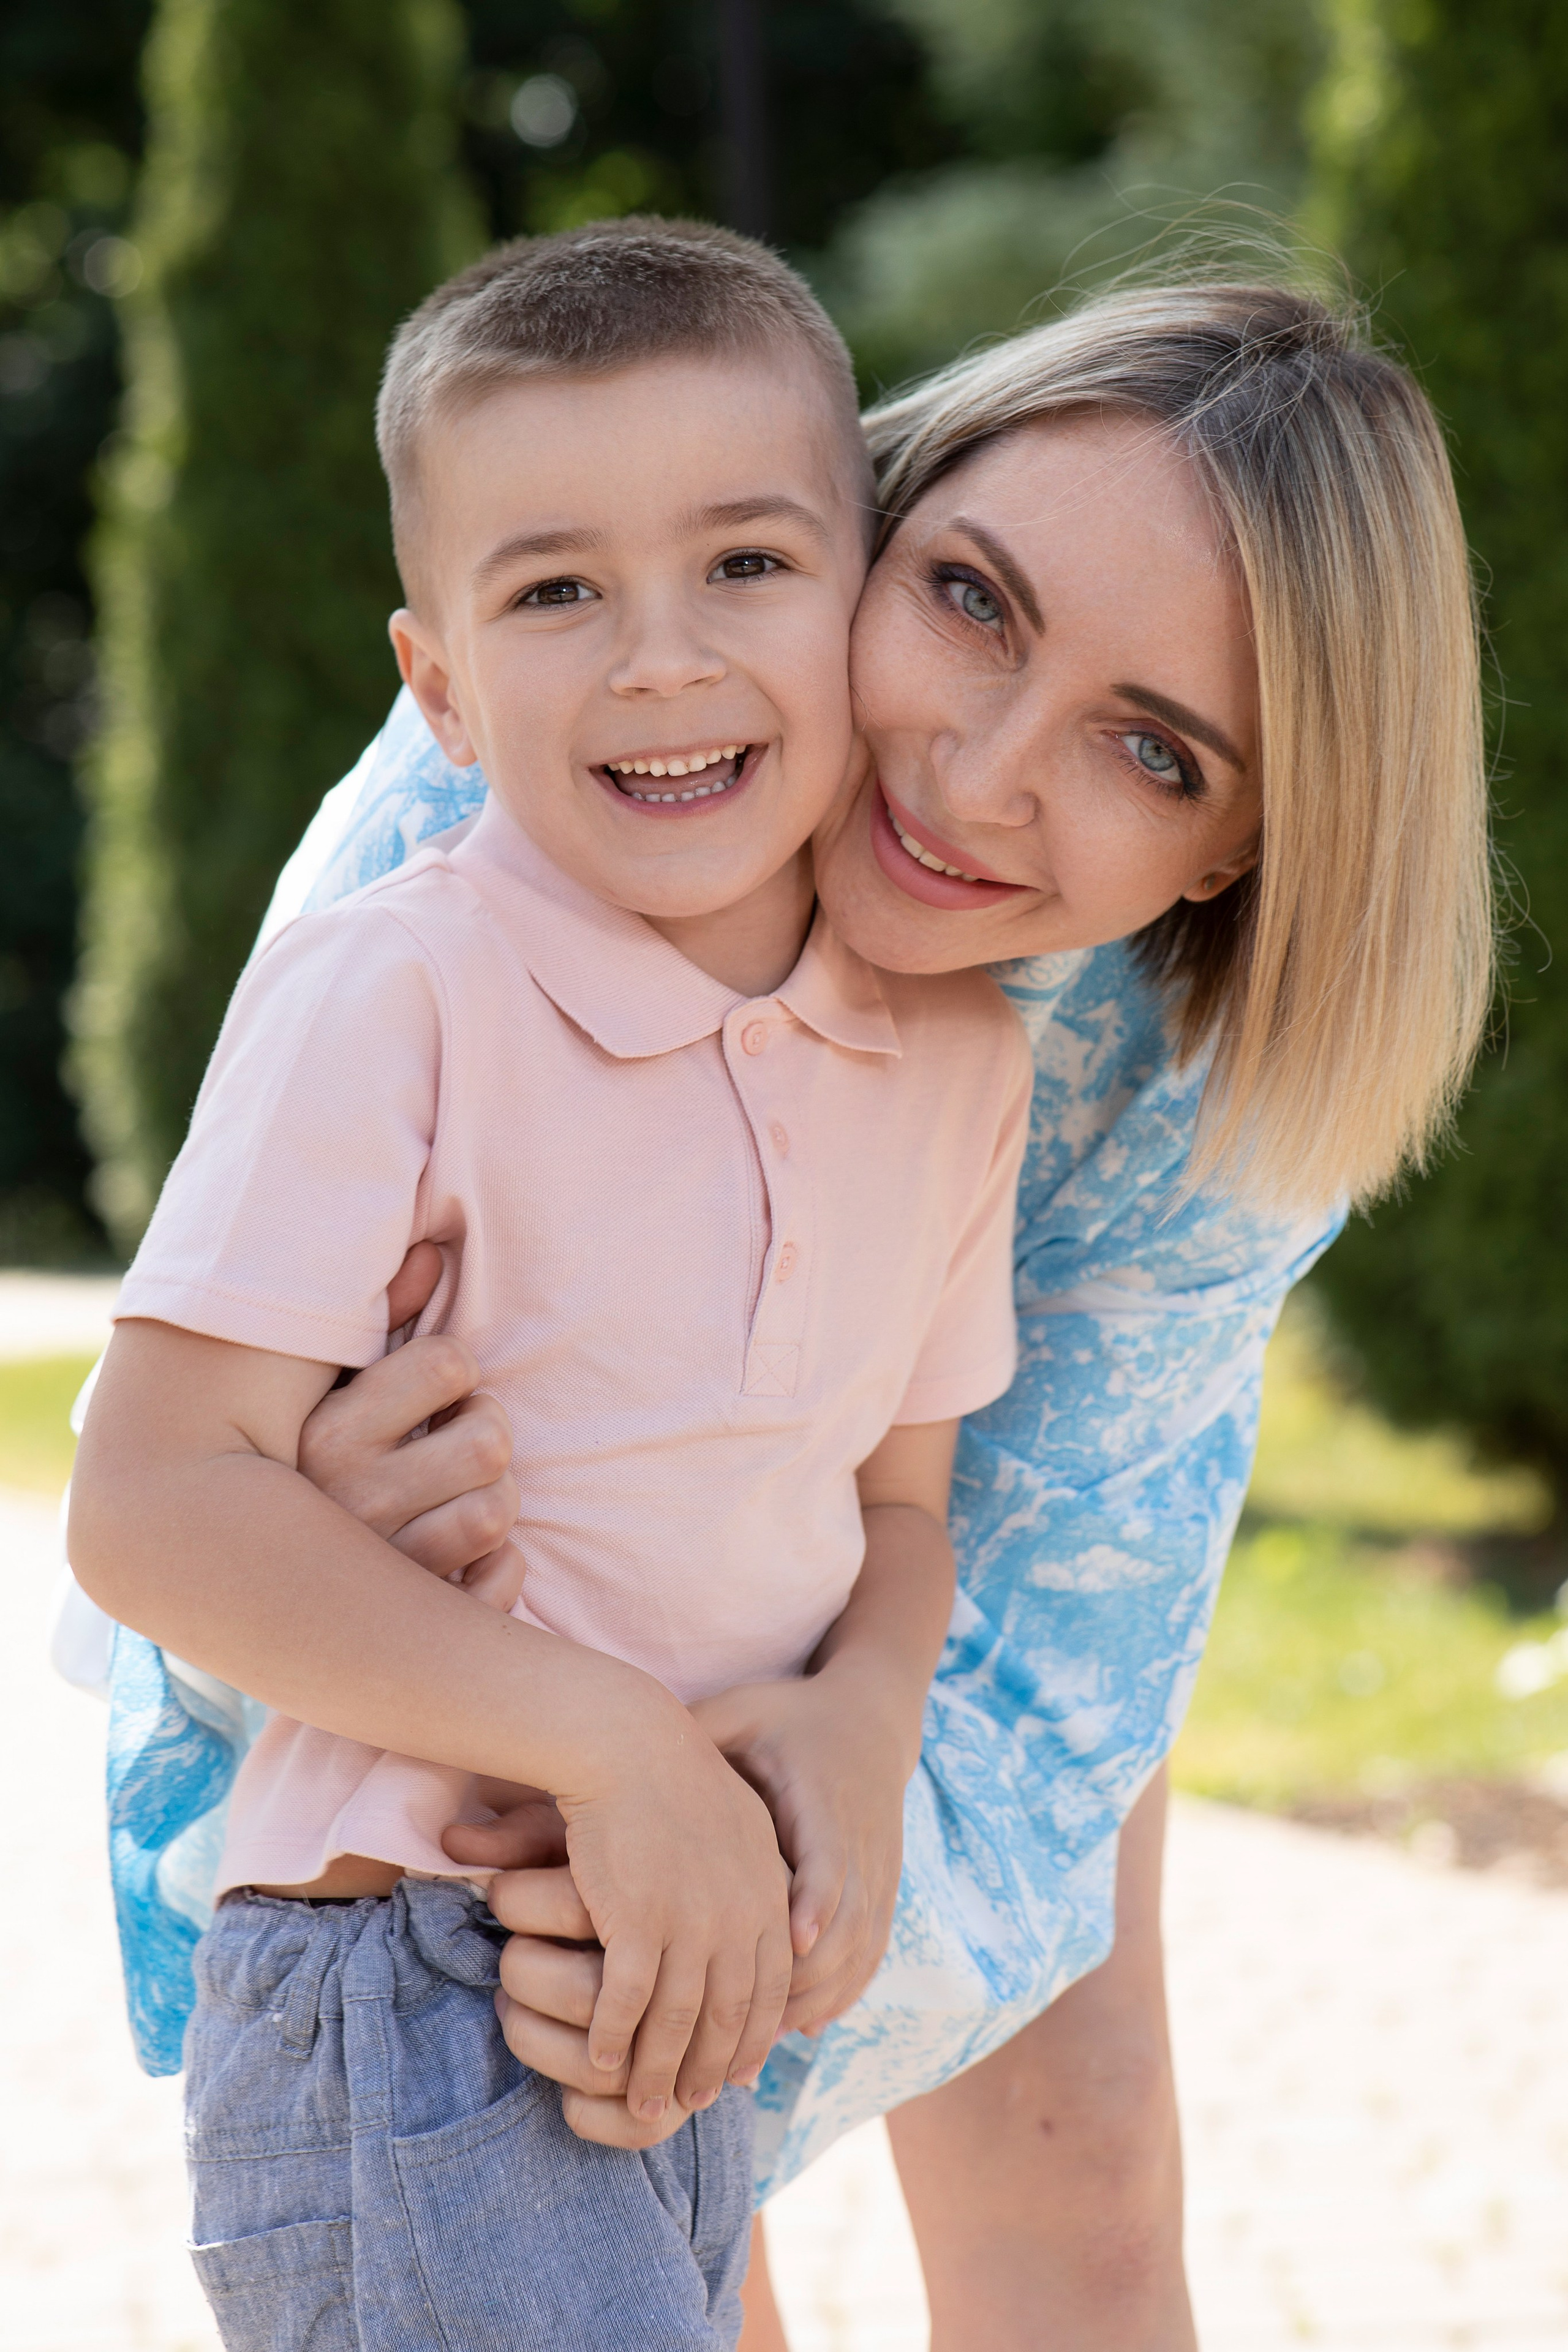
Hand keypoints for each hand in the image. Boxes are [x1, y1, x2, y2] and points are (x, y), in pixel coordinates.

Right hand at [296, 1241, 522, 1601]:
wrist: (250, 1600)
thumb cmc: (311, 1471)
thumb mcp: (331, 1391)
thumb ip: (381, 1318)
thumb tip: (433, 1251)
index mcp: (323, 1436)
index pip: (447, 1363)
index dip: (457, 1372)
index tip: (434, 1392)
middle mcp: (346, 1507)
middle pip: (489, 1438)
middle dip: (485, 1433)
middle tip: (454, 1444)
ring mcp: (380, 1575)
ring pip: (499, 1509)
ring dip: (494, 1499)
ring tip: (456, 1497)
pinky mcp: (411, 1628)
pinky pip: (502, 1576)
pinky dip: (498, 1568)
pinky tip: (462, 1561)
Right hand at [454, 1735, 792, 2123]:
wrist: (627, 1742)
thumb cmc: (671, 1780)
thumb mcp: (736, 1830)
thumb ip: (754, 1885)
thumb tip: (771, 1933)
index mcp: (768, 1894)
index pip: (770, 1988)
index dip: (750, 2036)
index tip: (733, 2074)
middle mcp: (742, 1916)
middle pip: (730, 2015)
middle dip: (709, 2068)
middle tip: (688, 2106)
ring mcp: (693, 1921)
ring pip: (679, 2022)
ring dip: (659, 2071)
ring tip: (643, 2105)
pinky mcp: (640, 1920)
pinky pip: (628, 2003)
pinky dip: (613, 2038)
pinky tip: (599, 2060)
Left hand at [691, 1662, 915, 2036]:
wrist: (868, 1719)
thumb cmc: (786, 1716)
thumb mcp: (743, 1712)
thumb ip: (696, 1733)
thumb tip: (625, 1750)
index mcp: (825, 1795)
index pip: (828, 1855)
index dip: (814, 1899)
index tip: (792, 1940)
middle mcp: (861, 1841)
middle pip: (843, 1924)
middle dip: (797, 1985)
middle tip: (737, 2033)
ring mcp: (879, 1872)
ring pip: (854, 1952)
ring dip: (808, 2003)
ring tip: (749, 2052)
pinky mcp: (883, 1893)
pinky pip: (867, 1956)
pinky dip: (835, 1995)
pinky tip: (797, 2031)